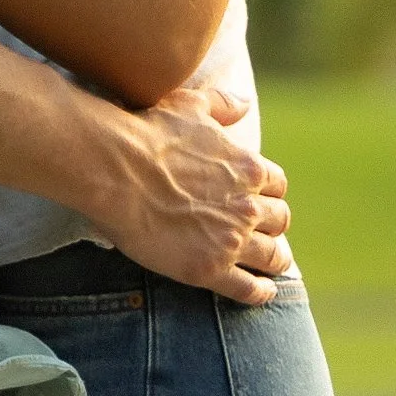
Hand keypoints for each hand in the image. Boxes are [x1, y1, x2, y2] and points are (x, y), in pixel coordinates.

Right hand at [88, 81, 292, 304]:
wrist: (115, 170)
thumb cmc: (148, 134)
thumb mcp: (191, 106)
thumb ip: (222, 105)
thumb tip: (244, 103)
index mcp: (248, 168)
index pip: (277, 185)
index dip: (268, 193)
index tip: (258, 199)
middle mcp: (248, 206)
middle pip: (280, 221)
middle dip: (273, 225)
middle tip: (262, 233)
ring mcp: (231, 240)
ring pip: (273, 257)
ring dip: (274, 260)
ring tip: (270, 267)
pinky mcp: (210, 269)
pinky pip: (250, 289)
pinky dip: (260, 292)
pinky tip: (261, 292)